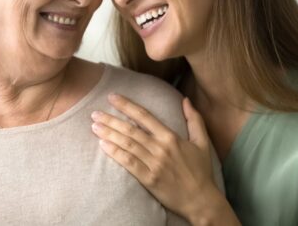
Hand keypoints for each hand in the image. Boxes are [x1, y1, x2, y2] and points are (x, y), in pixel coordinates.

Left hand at [91, 94, 227, 222]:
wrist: (200, 199)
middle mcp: (160, 148)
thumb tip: (185, 99)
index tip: (112, 97)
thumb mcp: (202, 142)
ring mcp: (153, 164)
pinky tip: (103, 145)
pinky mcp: (148, 179)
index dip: (127, 105)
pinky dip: (115, 153)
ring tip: (94, 126)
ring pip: (127, 145)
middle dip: (111, 119)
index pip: (144, 116)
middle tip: (94, 113)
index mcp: (171, 137)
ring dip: (109, 134)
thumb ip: (194, 119)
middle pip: (131, 130)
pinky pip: (128, 163)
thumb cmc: (201, 170)